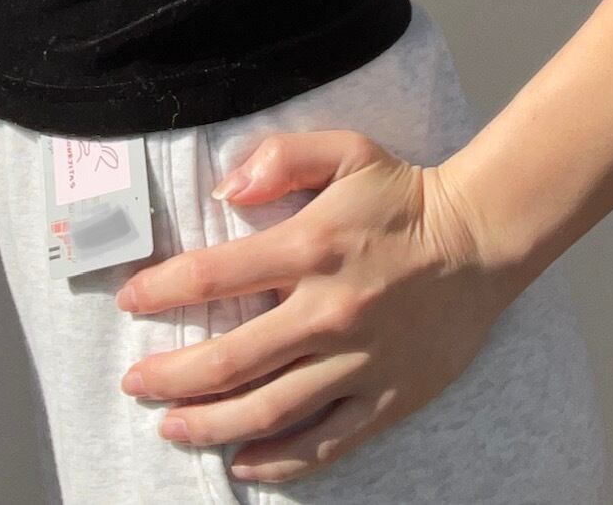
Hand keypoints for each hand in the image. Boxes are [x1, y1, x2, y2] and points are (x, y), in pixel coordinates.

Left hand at [113, 128, 515, 486]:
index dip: (160, 291)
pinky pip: (324, 441)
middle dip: (170, 376)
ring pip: (268, 410)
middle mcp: (327, 311)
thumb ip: (280, 157)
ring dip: (210, 424)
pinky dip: (279, 460)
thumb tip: (226, 188)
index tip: (130, 301)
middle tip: (135, 383)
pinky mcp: (386, 398)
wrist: (481, 241)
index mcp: (309, 247)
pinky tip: (244, 462)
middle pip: (229, 359)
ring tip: (171, 427)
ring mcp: (357, 363)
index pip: (212, 275)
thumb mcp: (345, 150)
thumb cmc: (405, 195)